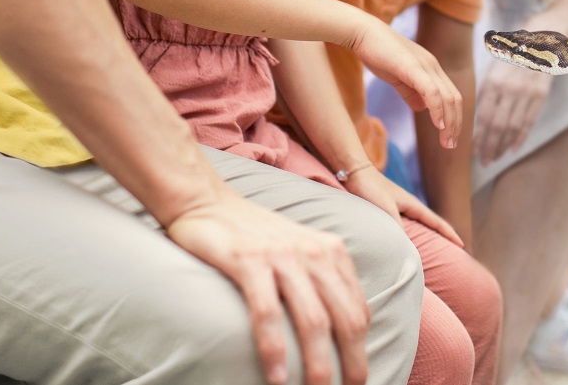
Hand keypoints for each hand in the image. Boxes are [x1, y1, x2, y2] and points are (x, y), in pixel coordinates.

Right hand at [166, 193, 368, 384]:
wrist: (205, 201)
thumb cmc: (253, 235)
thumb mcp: (298, 250)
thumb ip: (320, 280)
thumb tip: (340, 330)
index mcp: (330, 252)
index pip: (358, 310)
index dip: (361, 351)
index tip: (355, 380)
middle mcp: (313, 252)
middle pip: (345, 319)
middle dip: (351, 364)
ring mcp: (282, 255)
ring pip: (313, 320)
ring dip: (317, 365)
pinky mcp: (249, 260)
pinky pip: (268, 311)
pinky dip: (274, 347)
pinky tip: (276, 375)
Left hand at [342, 166, 463, 247]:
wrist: (356, 172)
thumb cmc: (371, 189)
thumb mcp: (385, 208)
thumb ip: (397, 225)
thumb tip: (408, 245)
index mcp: (412, 205)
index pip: (436, 222)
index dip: (449, 234)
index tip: (462, 245)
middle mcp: (409, 206)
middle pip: (432, 223)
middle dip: (444, 235)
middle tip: (455, 250)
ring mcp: (400, 206)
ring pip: (420, 223)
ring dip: (430, 234)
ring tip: (437, 248)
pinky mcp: (390, 208)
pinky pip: (408, 224)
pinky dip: (415, 232)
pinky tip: (410, 239)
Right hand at [350, 19, 462, 148]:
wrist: (362, 32)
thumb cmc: (377, 53)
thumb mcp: (397, 76)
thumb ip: (410, 92)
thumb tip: (421, 109)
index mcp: (431, 68)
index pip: (451, 96)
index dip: (453, 118)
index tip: (448, 137)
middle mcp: (433, 66)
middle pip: (455, 99)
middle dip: (455, 124)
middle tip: (450, 145)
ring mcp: (425, 66)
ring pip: (447, 98)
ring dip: (449, 122)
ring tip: (446, 142)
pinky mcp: (413, 67)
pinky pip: (432, 92)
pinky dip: (437, 110)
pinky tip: (437, 125)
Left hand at [473, 59, 553, 165]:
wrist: (537, 44)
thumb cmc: (509, 59)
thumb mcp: (491, 71)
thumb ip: (484, 95)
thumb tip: (477, 122)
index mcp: (493, 83)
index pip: (484, 117)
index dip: (479, 137)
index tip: (474, 151)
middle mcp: (510, 90)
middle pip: (498, 126)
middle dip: (490, 147)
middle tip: (484, 161)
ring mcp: (526, 94)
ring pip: (513, 127)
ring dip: (503, 146)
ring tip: (495, 157)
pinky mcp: (540, 96)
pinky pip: (529, 122)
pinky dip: (520, 138)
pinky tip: (512, 149)